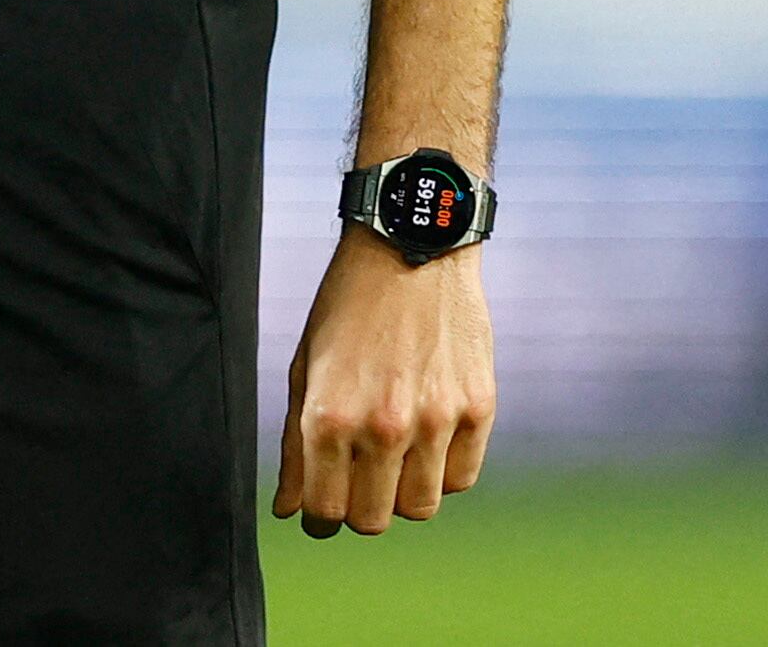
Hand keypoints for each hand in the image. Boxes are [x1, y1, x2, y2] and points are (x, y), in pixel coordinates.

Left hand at [275, 227, 494, 536]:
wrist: (411, 246)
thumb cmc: (349, 305)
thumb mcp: (306, 367)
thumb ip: (295, 445)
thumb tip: (289, 510)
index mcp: (329, 416)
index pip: (325, 512)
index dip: (320, 516)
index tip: (323, 507)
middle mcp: (383, 425)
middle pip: (372, 521)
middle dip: (359, 510)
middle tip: (358, 482)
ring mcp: (436, 419)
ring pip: (420, 508)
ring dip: (403, 493)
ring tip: (395, 457)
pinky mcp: (478, 408)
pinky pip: (460, 478)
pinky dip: (443, 472)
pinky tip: (429, 440)